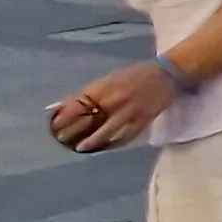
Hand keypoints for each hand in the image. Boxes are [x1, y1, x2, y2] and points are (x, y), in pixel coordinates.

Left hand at [51, 60, 177, 151]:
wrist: (167, 74)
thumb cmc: (135, 75)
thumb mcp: (109, 80)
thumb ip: (88, 94)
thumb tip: (62, 106)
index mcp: (104, 87)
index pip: (78, 104)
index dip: (64, 117)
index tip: (54, 126)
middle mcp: (115, 99)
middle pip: (90, 120)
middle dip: (75, 131)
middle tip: (62, 140)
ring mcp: (129, 111)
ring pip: (107, 131)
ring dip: (93, 141)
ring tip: (81, 148)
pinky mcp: (143, 120)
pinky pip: (126, 136)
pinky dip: (114, 143)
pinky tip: (106, 147)